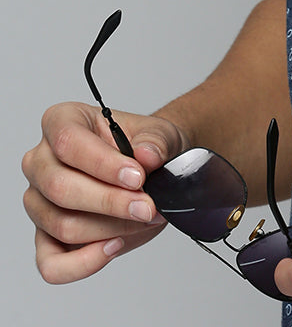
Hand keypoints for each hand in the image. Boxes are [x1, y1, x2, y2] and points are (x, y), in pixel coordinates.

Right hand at [22, 100, 187, 283]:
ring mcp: (39, 201)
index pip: (69, 143)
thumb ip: (154, 143)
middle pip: (60, 188)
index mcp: (61, 121)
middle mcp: (41, 161)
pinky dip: (83, 263)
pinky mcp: (46, 238)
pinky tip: (113, 247)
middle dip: (110, 202)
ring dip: (109, 228)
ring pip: (62, 225)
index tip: (138, 177)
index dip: (103, 164)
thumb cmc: (143, 146)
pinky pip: (51, 264)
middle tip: (148, 206)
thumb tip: (146, 156)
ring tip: (142, 219)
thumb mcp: (159, 134)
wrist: (148, 170)